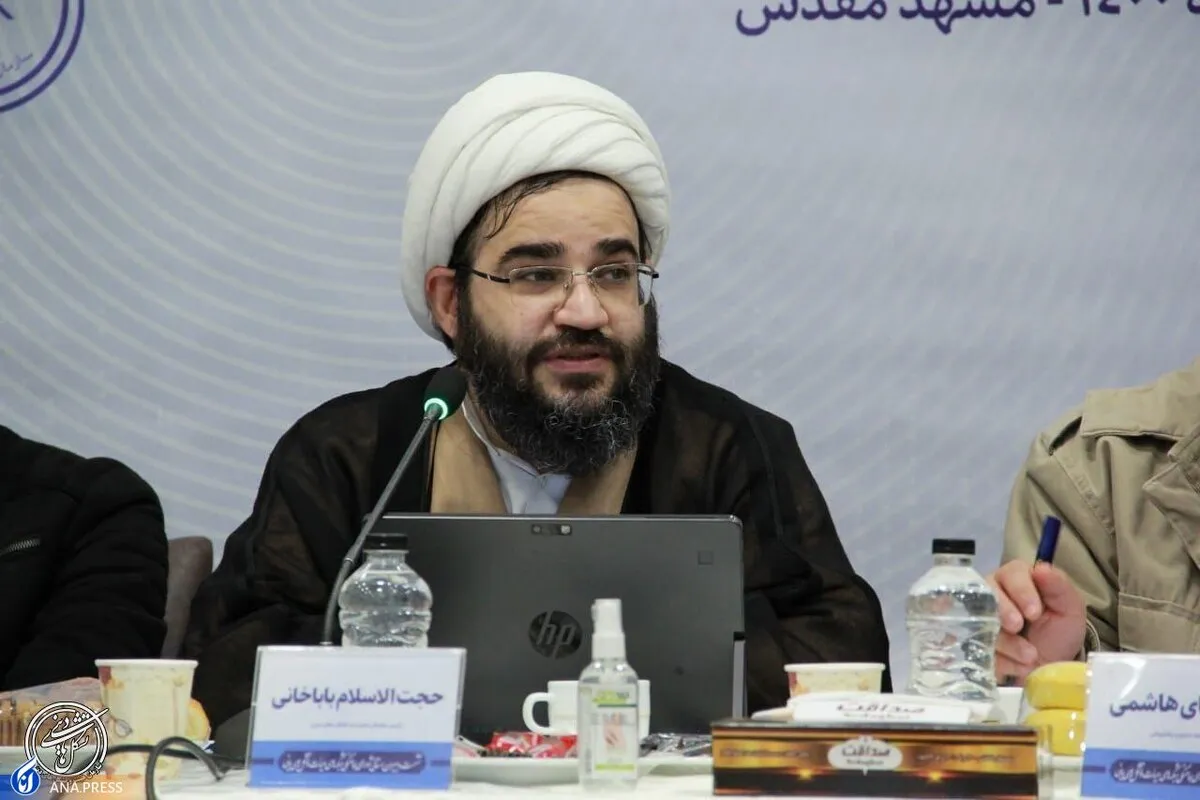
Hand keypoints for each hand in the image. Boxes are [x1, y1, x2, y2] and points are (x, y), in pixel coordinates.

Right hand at [987, 560, 1086, 682]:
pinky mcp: (973, 643)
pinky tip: (1019, 668)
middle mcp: (991, 592)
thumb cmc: (1058, 631)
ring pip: (981, 622)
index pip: (1011, 574)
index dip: (1021, 591)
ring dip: (1006, 641)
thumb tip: (1041, 569)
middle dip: (1003, 610)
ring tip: (1029, 657)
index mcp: (1016, 578)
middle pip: (987, 593)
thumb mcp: (1069, 609)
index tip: (1034, 612)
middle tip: (1017, 627)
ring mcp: (979, 618)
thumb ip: (1059, 587)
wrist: (1050, 666)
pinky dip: (1001, 660)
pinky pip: (978, 648)